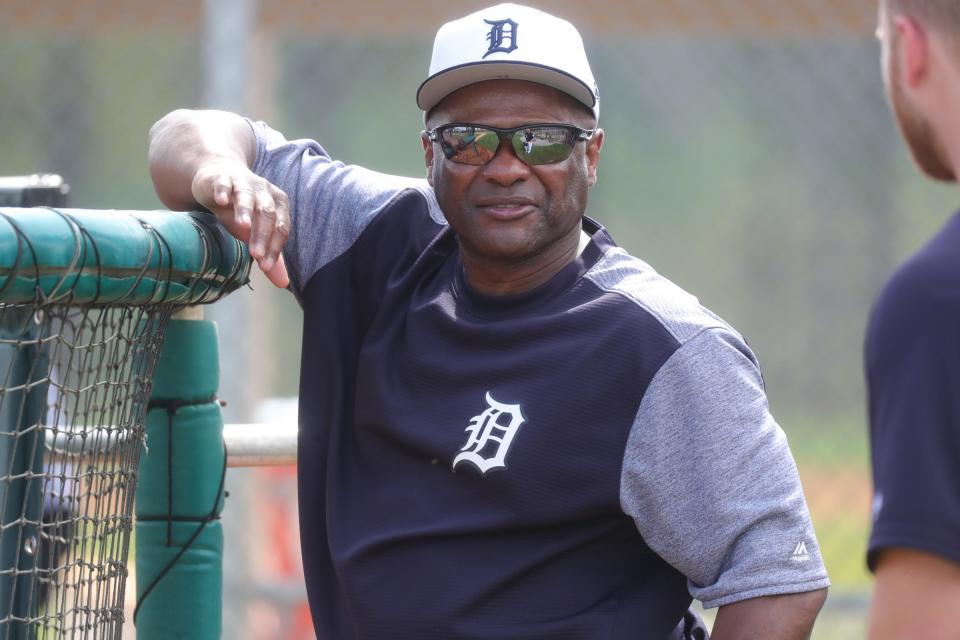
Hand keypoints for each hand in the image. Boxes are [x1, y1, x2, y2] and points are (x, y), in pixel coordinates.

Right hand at [191, 160, 289, 287]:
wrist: (220, 178)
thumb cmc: (242, 209)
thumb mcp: (255, 232)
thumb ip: (270, 254)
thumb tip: (283, 283)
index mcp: (278, 204)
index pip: (281, 228)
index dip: (274, 247)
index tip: (265, 267)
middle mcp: (264, 191)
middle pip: (267, 213)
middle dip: (262, 235)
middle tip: (255, 255)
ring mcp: (244, 182)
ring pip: (247, 196)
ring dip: (246, 210)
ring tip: (243, 226)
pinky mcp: (222, 178)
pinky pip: (224, 183)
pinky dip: (223, 191)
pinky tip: (221, 201)